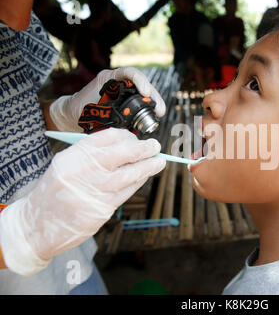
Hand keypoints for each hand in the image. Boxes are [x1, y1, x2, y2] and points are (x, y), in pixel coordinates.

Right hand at [0, 128, 165, 275]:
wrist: (36, 225)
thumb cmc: (54, 193)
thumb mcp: (65, 165)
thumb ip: (91, 155)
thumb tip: (123, 146)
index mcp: (72, 157)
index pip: (106, 137)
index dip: (127, 136)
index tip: (135, 138)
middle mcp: (83, 172)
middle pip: (121, 153)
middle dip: (142, 148)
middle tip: (154, 146)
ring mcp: (93, 191)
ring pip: (129, 174)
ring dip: (148, 166)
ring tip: (159, 161)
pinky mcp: (101, 210)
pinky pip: (126, 192)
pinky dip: (138, 182)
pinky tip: (145, 177)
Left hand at [49, 67, 165, 131]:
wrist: (74, 115)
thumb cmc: (79, 110)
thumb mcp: (90, 109)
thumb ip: (104, 113)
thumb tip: (119, 125)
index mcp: (110, 78)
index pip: (129, 73)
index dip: (139, 80)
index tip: (145, 92)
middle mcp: (120, 83)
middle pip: (142, 84)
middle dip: (153, 95)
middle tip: (159, 110)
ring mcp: (125, 92)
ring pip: (144, 93)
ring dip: (154, 103)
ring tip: (159, 114)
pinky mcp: (128, 102)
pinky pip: (141, 103)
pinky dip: (149, 110)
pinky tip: (154, 117)